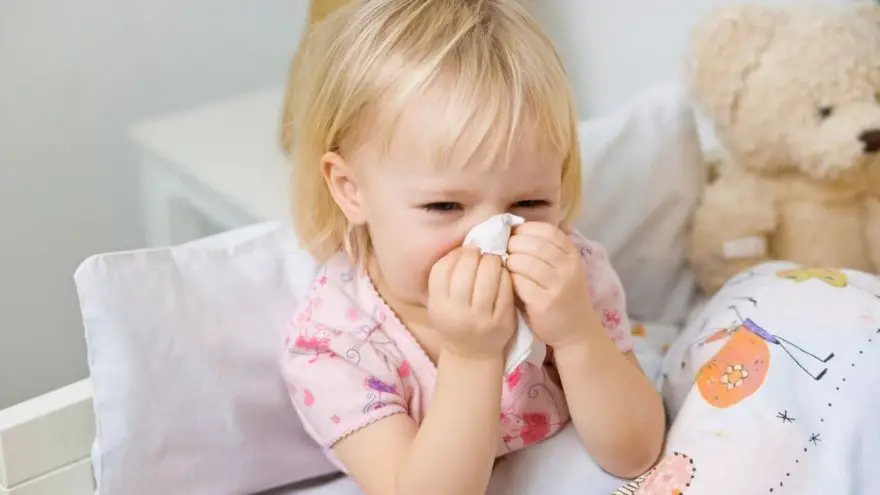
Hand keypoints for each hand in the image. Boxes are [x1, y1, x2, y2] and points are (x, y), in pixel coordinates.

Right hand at [428, 246, 516, 360]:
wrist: (471, 354)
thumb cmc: (454, 320)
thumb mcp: (440, 302)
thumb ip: (446, 276)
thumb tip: (465, 245)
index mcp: (438, 306)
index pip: (443, 269)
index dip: (456, 254)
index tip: (464, 250)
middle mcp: (457, 313)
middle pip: (466, 270)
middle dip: (475, 254)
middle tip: (481, 251)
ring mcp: (481, 319)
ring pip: (489, 277)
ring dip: (492, 261)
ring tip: (492, 259)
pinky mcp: (502, 321)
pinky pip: (506, 289)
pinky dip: (505, 275)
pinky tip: (503, 273)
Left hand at [507, 222, 598, 348]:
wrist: (575, 331)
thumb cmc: (561, 296)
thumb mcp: (562, 268)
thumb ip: (543, 251)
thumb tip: (512, 231)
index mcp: (572, 254)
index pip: (546, 230)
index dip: (524, 229)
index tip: (512, 235)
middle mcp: (568, 266)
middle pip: (532, 243)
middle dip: (512, 244)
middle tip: (503, 251)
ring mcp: (558, 284)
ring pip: (523, 261)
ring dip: (508, 261)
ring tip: (505, 266)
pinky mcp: (545, 302)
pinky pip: (519, 282)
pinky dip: (509, 279)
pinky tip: (507, 283)